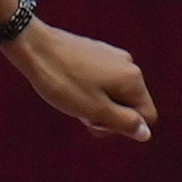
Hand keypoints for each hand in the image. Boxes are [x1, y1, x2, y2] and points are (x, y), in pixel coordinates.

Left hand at [6, 23, 156, 140]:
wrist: (35, 48)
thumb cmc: (64, 82)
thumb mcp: (95, 110)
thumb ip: (123, 123)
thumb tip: (145, 133)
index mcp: (133, 80)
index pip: (146, 116)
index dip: (123, 127)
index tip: (96, 122)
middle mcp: (129, 65)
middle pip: (131, 105)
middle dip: (109, 116)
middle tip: (81, 113)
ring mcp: (113, 56)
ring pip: (115, 93)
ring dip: (98, 104)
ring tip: (73, 99)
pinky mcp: (97, 52)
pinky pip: (103, 80)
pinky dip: (90, 90)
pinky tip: (70, 86)